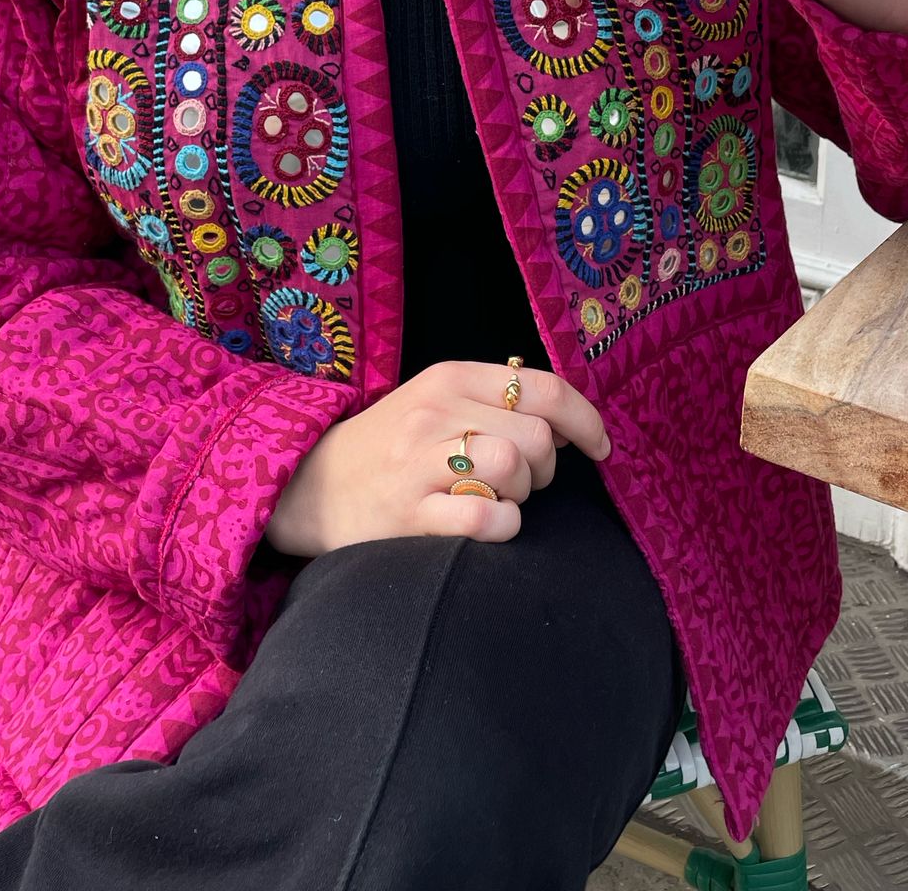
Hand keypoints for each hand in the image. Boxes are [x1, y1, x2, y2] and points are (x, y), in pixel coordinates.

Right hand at [264, 359, 610, 556]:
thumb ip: (493, 400)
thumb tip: (564, 420)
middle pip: (535, 436)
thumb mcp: (436, 402)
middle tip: (521, 483)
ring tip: (496, 502)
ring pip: (512, 468)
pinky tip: (485, 527)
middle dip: (544, 469)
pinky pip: (485, 520)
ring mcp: (419, 463)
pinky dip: (502, 528)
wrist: (309, 487)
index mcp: (449, 378)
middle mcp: (435, 413)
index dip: (585, 420)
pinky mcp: (409, 514)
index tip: (598, 447)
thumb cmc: (390, 448)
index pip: (543, 387)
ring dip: (520, 496)